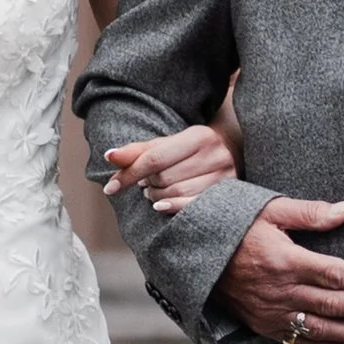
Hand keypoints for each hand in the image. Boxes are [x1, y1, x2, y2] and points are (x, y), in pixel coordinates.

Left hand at [104, 119, 240, 213]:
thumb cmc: (191, 150)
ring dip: (157, 197)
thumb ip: (138, 151)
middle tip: (146, 184)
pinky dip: (172, 208)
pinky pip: (193, 207)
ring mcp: (225, 175)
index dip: (129, 173)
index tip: (110, 188)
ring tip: (154, 193)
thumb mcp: (167, 145)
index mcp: (198, 136)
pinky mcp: (228, 194)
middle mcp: (215, 153)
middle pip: (165, 177)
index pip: (155, 158)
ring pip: (177, 192)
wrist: (234, 153)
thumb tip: (109, 156)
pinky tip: (160, 206)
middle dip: (148, 183)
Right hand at [218, 196, 343, 343]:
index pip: (335, 274)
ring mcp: (272, 313)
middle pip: (333, 304)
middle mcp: (280, 291)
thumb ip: (310, 213)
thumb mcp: (270, 211)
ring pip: (321, 328)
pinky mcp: (266, 327)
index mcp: (284, 260)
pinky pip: (301, 342)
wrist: (197, 258)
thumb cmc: (236, 228)